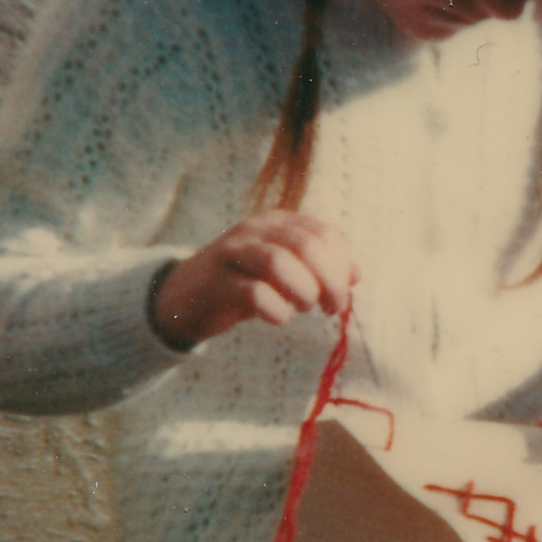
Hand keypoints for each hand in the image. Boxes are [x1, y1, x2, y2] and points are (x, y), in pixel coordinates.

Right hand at [150, 211, 355, 350]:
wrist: (185, 298)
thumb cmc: (245, 283)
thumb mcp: (285, 271)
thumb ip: (320, 268)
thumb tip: (356, 274)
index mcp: (277, 222)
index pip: (325, 234)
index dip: (341, 266)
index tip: (341, 294)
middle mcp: (256, 230)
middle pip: (306, 245)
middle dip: (329, 280)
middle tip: (330, 307)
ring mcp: (233, 253)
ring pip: (278, 261)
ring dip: (303, 291)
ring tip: (305, 308)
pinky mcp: (217, 283)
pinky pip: (253, 293)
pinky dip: (276, 310)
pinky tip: (280, 318)